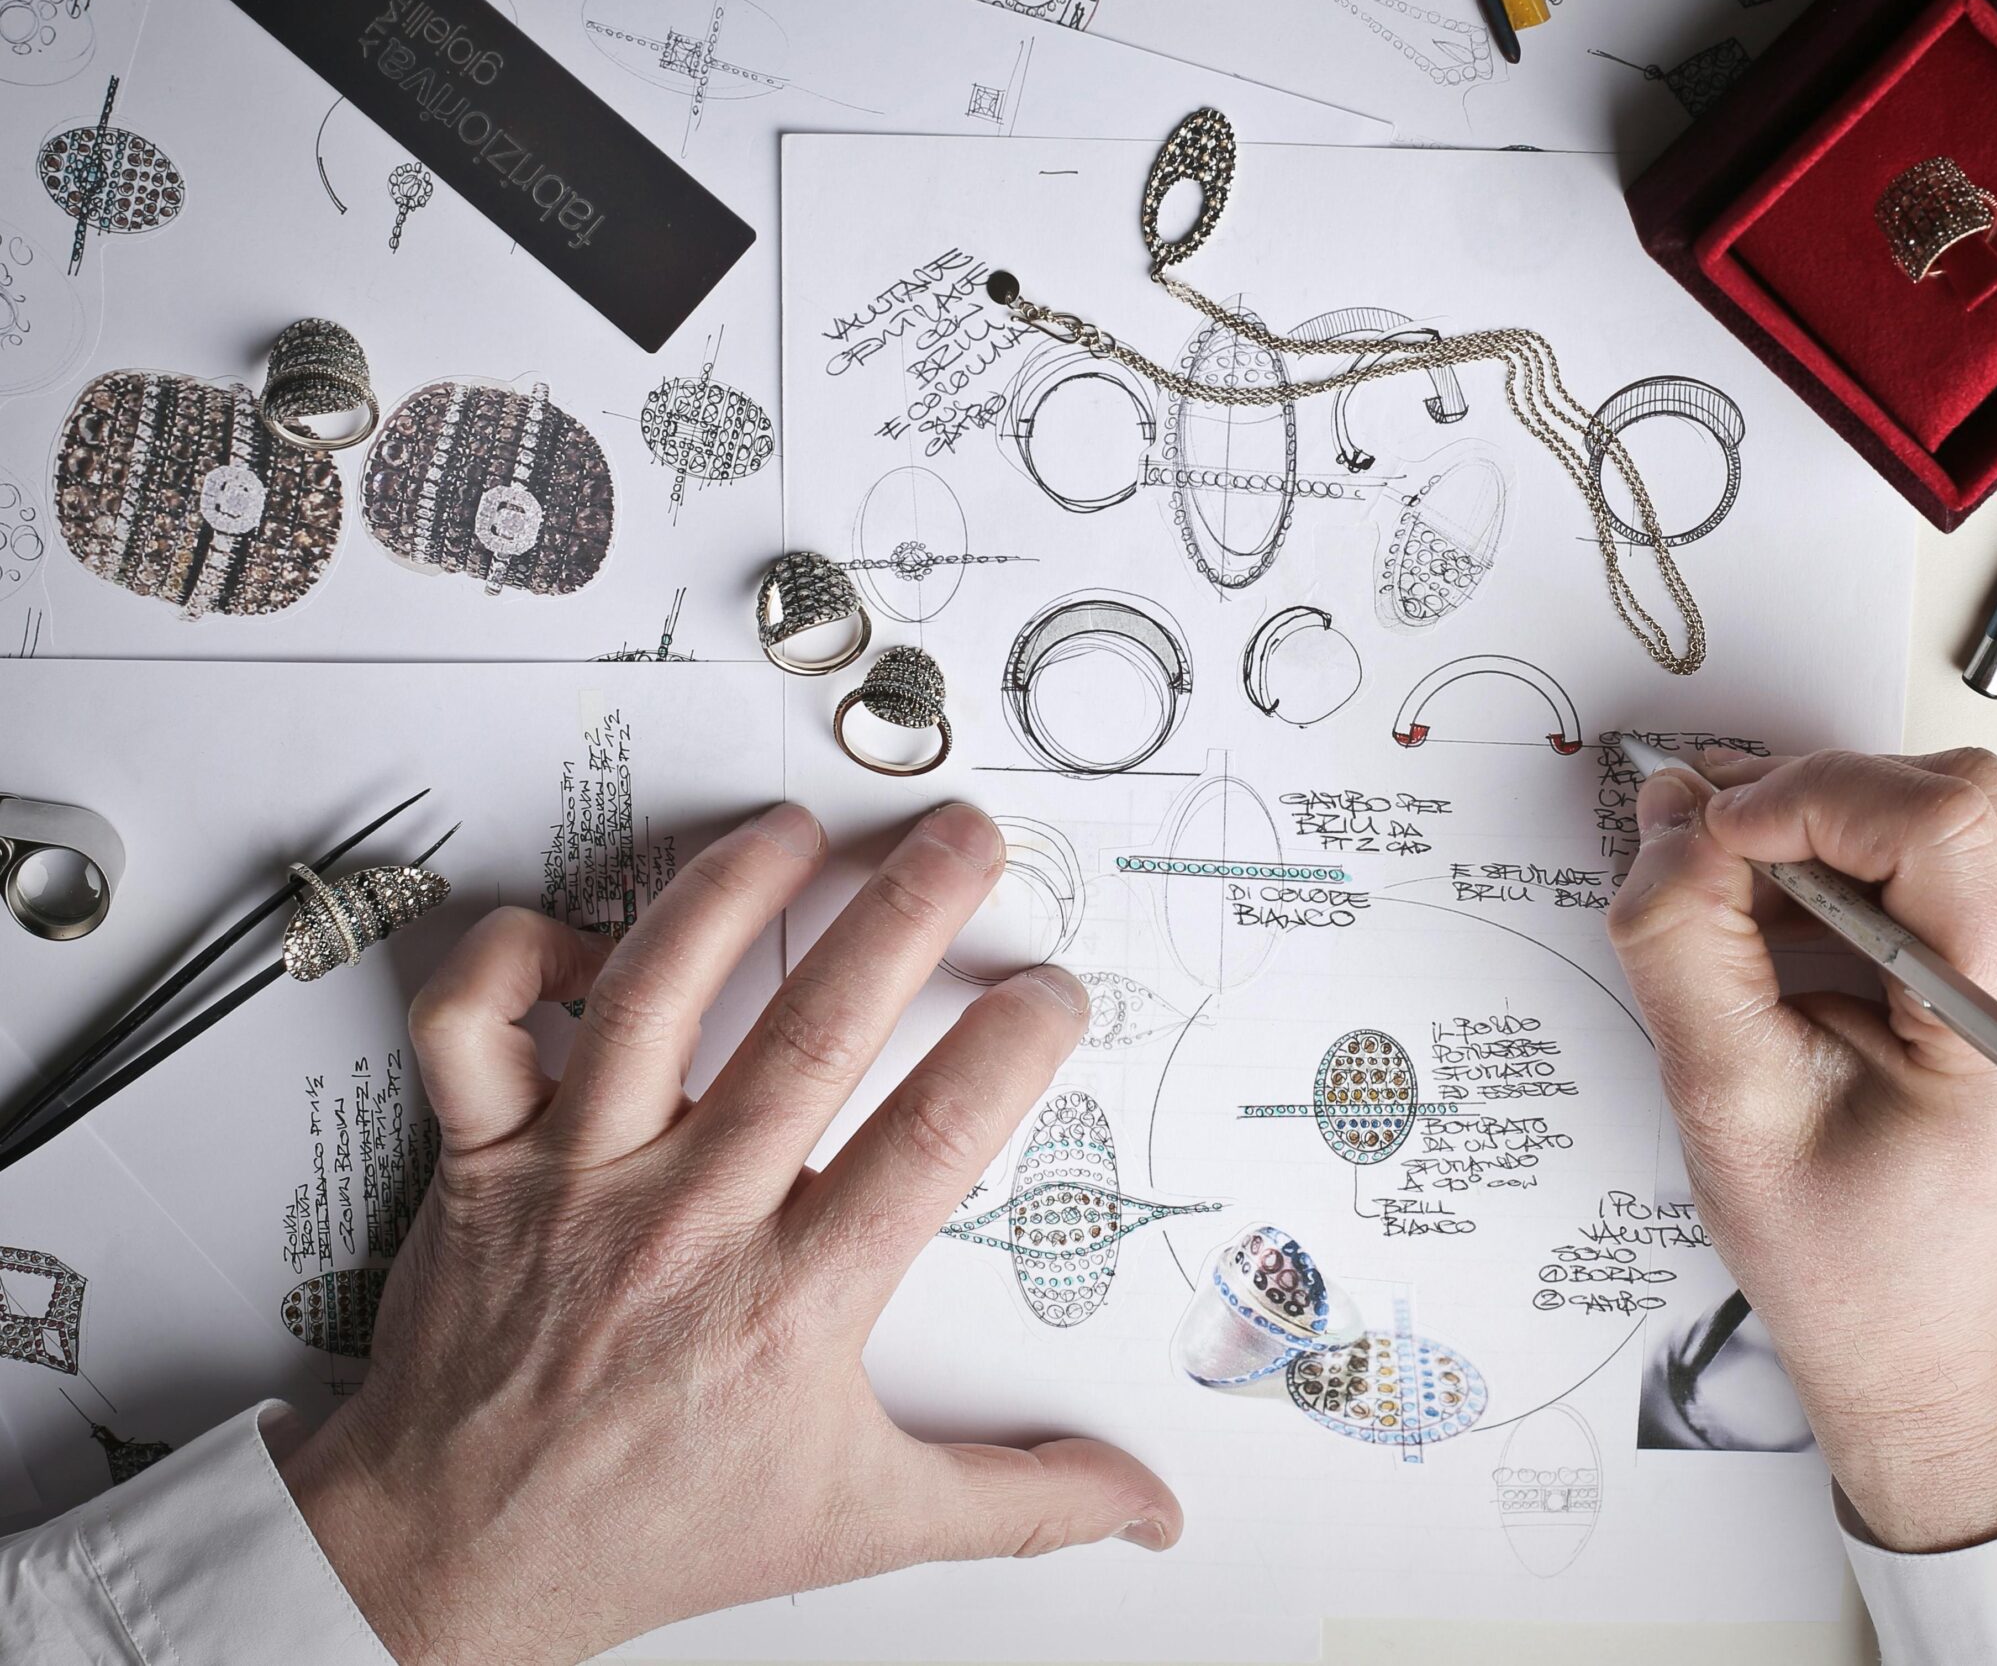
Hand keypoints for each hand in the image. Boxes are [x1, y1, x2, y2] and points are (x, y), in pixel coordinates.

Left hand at [280, 802, 1178, 1665]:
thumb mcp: (862, 1521)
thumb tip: (1142, 1503)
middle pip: (816, 1031)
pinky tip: (593, 934)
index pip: (933, 1140)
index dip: (1010, 1047)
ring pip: (651, 994)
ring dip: (730, 891)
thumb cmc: (657, 1524)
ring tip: (798, 832)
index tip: (1052, 991)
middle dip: (907, 912)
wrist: (461, 1558)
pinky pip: (472, 1023)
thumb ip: (1017, 1500)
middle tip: (964, 839)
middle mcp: (687, 1220)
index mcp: (792, 1301)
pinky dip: (514, 953)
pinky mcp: (482, 1161)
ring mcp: (577, 1178)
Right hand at [1607, 748, 1996, 1553]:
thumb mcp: (1730, 1106)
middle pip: (1957, 797)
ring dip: (1837, 825)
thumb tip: (1671, 820)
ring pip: (1959, 813)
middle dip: (1816, 798)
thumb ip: (1686, 949)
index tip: (1713, 828)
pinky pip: (1963, 860)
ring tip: (1746, 892)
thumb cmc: (1850, 1264)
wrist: (1935, 1350)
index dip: (1810, 797)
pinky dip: (1865, 862)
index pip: (1941, 828)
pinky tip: (1799, 922)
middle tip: (1711, 844)